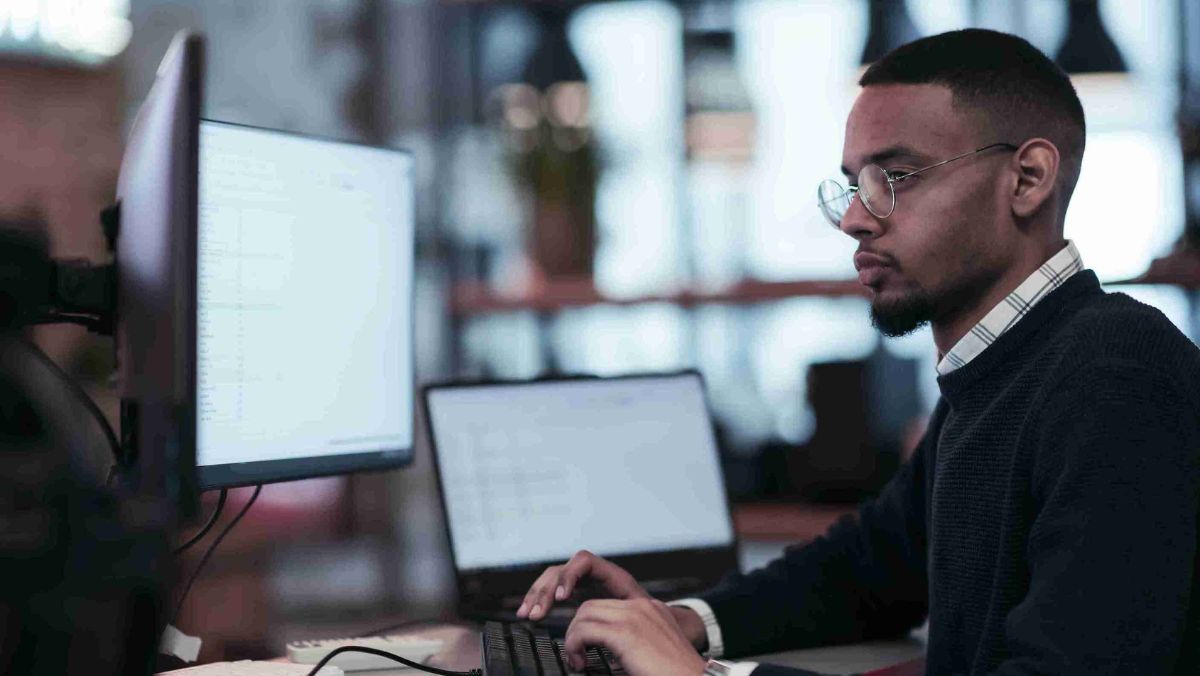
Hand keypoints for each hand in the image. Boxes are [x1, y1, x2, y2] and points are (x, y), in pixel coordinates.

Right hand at [517, 550, 648, 620]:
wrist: (660, 623)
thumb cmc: (654, 619)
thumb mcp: (643, 613)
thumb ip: (628, 612)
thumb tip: (618, 623)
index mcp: (613, 575)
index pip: (584, 561)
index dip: (570, 576)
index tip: (563, 599)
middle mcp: (595, 576)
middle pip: (562, 570)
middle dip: (546, 590)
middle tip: (537, 613)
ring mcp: (584, 584)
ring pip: (553, 580)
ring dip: (537, 595)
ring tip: (527, 614)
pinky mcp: (577, 595)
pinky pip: (553, 590)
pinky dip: (540, 600)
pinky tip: (530, 611)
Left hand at [563, 598, 706, 675]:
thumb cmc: (675, 674)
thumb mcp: (654, 652)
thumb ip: (635, 645)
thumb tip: (611, 652)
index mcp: (650, 610)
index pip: (608, 604)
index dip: (590, 624)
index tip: (585, 645)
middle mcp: (642, 606)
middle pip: (591, 605)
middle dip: (577, 629)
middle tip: (578, 654)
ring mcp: (635, 616)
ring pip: (584, 614)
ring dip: (574, 638)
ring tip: (578, 660)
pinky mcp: (626, 633)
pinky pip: (584, 630)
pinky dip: (574, 645)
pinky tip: (580, 662)